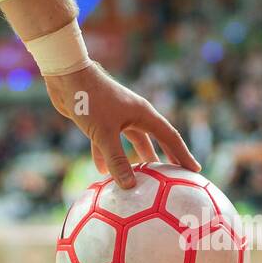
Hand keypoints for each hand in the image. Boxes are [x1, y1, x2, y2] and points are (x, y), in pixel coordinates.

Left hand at [44, 61, 199, 189]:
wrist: (66, 76)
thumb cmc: (90, 100)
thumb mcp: (104, 134)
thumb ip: (117, 160)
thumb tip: (130, 186)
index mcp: (143, 114)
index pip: (170, 138)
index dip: (183, 155)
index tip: (195, 171)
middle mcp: (134, 115)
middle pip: (155, 140)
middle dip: (164, 159)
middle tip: (175, 177)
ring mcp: (117, 116)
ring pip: (132, 141)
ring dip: (136, 159)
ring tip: (142, 178)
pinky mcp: (100, 119)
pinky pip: (108, 142)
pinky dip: (106, 156)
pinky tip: (101, 172)